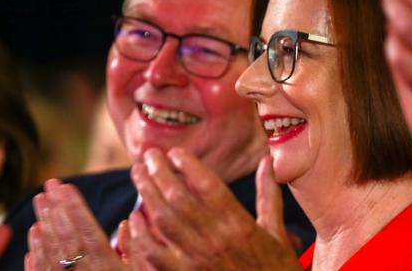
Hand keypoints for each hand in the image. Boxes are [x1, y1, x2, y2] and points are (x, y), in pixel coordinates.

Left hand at [25, 179, 125, 270]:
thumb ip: (138, 250)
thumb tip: (128, 222)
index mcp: (107, 267)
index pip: (90, 232)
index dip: (77, 208)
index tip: (67, 186)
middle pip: (67, 237)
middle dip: (57, 208)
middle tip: (49, 184)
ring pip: (52, 251)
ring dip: (45, 223)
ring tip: (40, 200)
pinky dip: (37, 250)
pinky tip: (35, 232)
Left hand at [126, 148, 300, 269]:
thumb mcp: (276, 234)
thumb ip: (268, 195)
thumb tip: (268, 161)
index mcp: (240, 226)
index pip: (208, 186)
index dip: (189, 165)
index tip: (175, 152)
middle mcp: (216, 240)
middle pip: (179, 197)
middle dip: (160, 172)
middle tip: (149, 155)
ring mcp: (196, 260)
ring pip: (163, 219)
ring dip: (147, 192)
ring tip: (137, 172)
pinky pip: (153, 252)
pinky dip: (141, 234)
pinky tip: (134, 217)